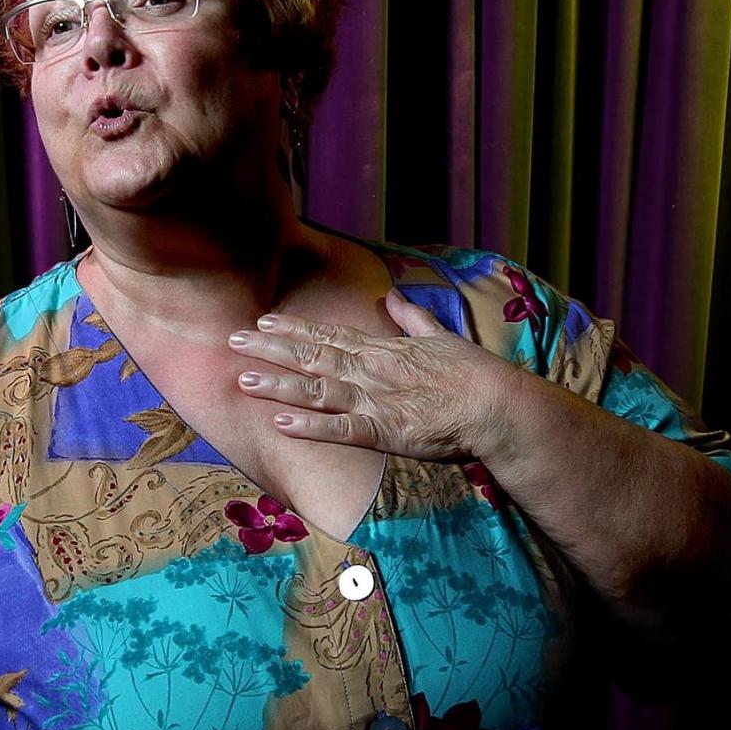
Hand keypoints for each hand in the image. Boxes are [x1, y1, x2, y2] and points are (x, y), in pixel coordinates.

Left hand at [228, 287, 517, 461]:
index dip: (293, 329)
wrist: (498, 406)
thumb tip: (395, 297)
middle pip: (311, 356)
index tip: (262, 321)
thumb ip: (413, 319)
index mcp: (381, 350)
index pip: (328, 335)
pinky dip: (311, 426)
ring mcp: (375, 401)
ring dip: (279, 384)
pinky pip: (341, 429)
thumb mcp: (441, 337)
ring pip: (317, 389)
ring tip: (244, 379)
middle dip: (270, 349)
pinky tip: (282, 423)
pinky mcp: (385, 432)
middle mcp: (370, 371)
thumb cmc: (473, 374)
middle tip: (232, 341)